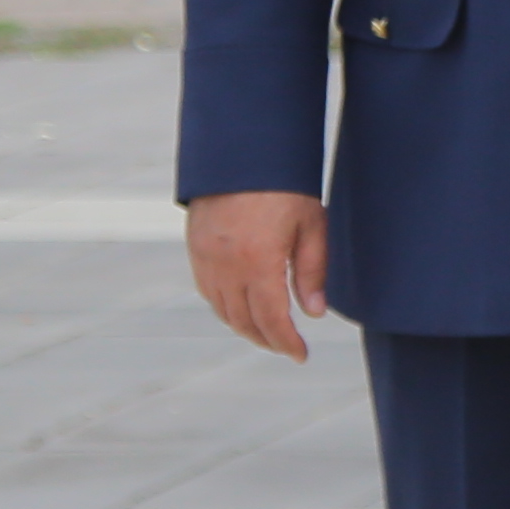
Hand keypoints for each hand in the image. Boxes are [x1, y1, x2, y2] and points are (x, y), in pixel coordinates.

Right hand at [186, 192, 327, 356]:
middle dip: (267, 339)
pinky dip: (225, 307)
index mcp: (258, 262)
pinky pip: (207, 290)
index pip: (272, 319)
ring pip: (222, 309)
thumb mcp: (312, 225)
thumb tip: (313, 312)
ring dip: (244, 327)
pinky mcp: (195, 247)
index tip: (301, 355)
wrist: (243, 153)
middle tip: (287, 347)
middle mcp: (226, 265)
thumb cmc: (285, 186)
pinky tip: (242, 308)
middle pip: (244, 320)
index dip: (286, 343)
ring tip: (268, 333)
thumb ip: (312, 271)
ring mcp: (205, 257)